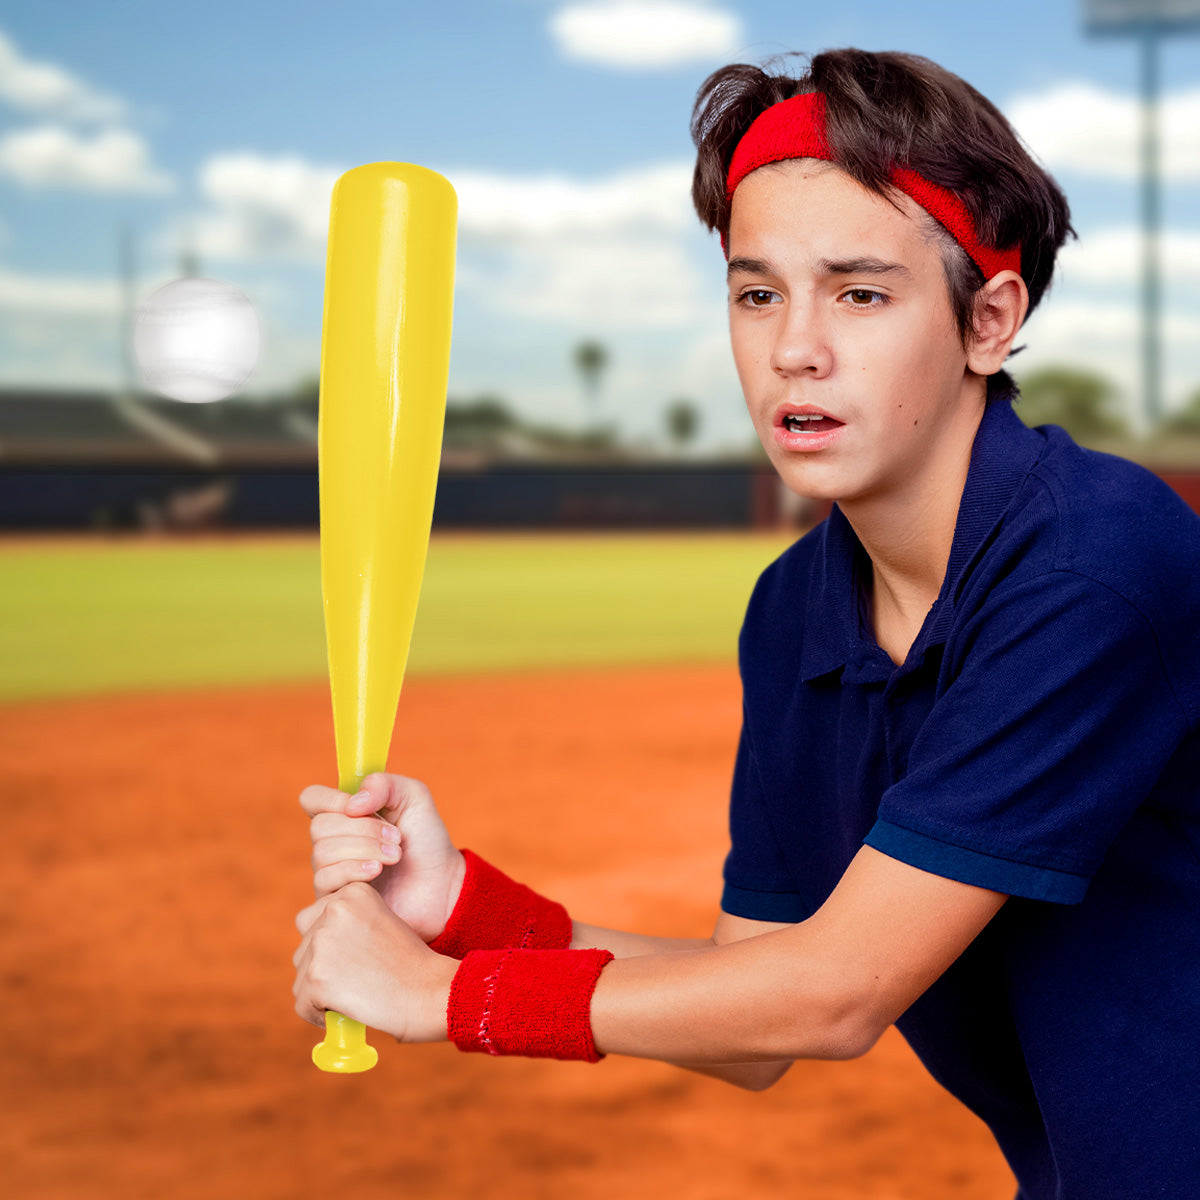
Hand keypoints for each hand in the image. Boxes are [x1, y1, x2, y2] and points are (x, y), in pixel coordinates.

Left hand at [293, 881, 455, 1040]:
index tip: (357, 961)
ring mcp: (323, 942)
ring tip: (357, 995)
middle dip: (322, 968)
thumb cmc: (411, 965)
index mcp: (352, 892)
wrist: (429, 992)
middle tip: (355, 981)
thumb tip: (312, 947)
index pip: (313, 919)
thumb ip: (346, 924)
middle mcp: (333, 909)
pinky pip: (302, 1003)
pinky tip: (347, 1011)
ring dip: (321, 992)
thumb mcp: (380, 924)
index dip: (331, 946)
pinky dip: (318, 1014)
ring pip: (301, 977)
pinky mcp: (317, 976)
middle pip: (304, 948)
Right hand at [301, 773, 465, 942]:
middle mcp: (333, 841)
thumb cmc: (426, 839)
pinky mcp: (336, 898)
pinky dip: (354, 871)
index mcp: (345, 813)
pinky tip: (378, 872)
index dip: (331, 800)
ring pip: (322, 853)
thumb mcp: (414, 797)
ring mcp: (332, 870)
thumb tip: (352, 804)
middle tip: (396, 838)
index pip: (312, 799)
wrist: (442, 884)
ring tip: (395, 856)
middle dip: (363, 829)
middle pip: (320, 826)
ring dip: (364, 850)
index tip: (361, 807)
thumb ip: (384, 784)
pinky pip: (325, 880)